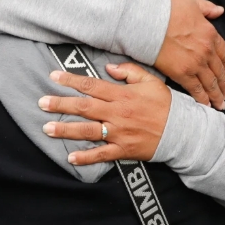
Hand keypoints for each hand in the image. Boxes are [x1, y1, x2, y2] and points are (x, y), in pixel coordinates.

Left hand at [39, 64, 171, 164]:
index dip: (71, 80)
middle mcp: (117, 113)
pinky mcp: (123, 149)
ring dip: (66, 130)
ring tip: (47, 129)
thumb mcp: (150, 81)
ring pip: (88, 131)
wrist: (182, 131)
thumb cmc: (165, 104)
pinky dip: (86, 157)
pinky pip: (102, 154)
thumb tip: (108, 67)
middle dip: (61, 105)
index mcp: (122, 95)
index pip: (92, 85)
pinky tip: (71, 157)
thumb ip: (129, 72)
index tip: (53, 76)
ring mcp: (119, 133)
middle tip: (41, 103)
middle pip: (84, 108)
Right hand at [155, 0, 224, 110]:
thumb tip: (219, 10)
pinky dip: (202, 98)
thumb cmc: (168, 11)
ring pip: (210, 83)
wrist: (150, 23)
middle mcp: (207, 51)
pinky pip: (196, 89)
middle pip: (219, 72)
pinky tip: (206, 105)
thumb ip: (207, 8)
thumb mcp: (192, 3)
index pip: (224, 55)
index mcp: (211, 35)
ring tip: (220, 104)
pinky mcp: (182, 73)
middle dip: (224, 85)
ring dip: (216, 95)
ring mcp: (195, 64)